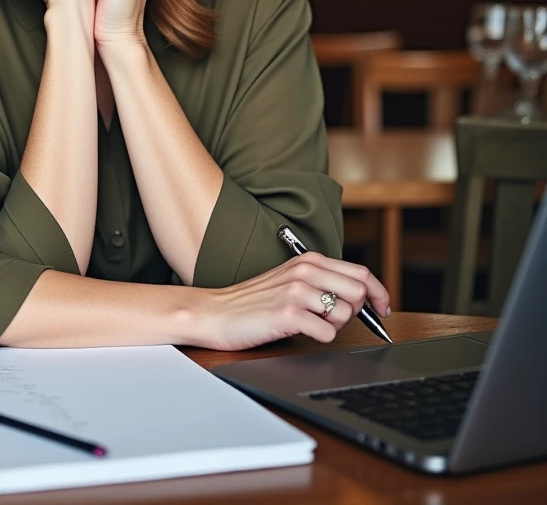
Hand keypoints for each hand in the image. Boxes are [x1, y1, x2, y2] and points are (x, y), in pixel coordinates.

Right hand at [187, 253, 390, 350]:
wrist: (216, 312)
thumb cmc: (253, 301)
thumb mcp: (290, 280)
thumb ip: (322, 281)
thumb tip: (361, 298)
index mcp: (308, 260)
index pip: (361, 273)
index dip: (380, 293)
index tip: (383, 309)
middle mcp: (304, 271)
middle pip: (359, 293)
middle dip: (356, 313)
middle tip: (334, 319)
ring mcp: (296, 291)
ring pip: (345, 315)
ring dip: (334, 327)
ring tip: (310, 325)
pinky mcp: (287, 314)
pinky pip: (326, 333)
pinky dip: (319, 338)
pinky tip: (299, 332)